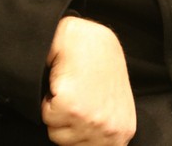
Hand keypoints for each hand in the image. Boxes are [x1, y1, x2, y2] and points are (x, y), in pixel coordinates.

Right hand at [41, 16, 135, 144]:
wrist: (86, 37)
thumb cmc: (99, 63)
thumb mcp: (115, 101)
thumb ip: (108, 126)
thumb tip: (94, 141)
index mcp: (124, 130)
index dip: (81, 133)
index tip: (82, 114)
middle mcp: (111, 130)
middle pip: (72, 145)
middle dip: (68, 123)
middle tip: (77, 96)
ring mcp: (92, 120)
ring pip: (57, 133)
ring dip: (57, 112)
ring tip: (71, 88)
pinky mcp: (71, 108)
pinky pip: (47, 117)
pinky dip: (48, 100)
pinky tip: (63, 83)